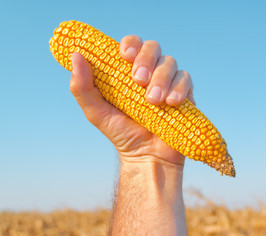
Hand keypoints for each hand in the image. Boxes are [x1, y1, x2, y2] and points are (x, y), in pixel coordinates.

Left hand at [69, 35, 193, 165]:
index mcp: (129, 72)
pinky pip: (186, 79)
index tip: (124, 56)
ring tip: (152, 101)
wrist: (147, 157)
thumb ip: (83, 87)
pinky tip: (170, 103)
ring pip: (170, 62)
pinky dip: (178, 88)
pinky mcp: (185, 94)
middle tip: (138, 80)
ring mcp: (168, 82)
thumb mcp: (96, 112)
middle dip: (146, 59)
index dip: (130, 44)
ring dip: (161, 78)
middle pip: (153, 47)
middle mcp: (150, 72)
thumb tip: (76, 56)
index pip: (132, 44)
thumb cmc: (122, 133)